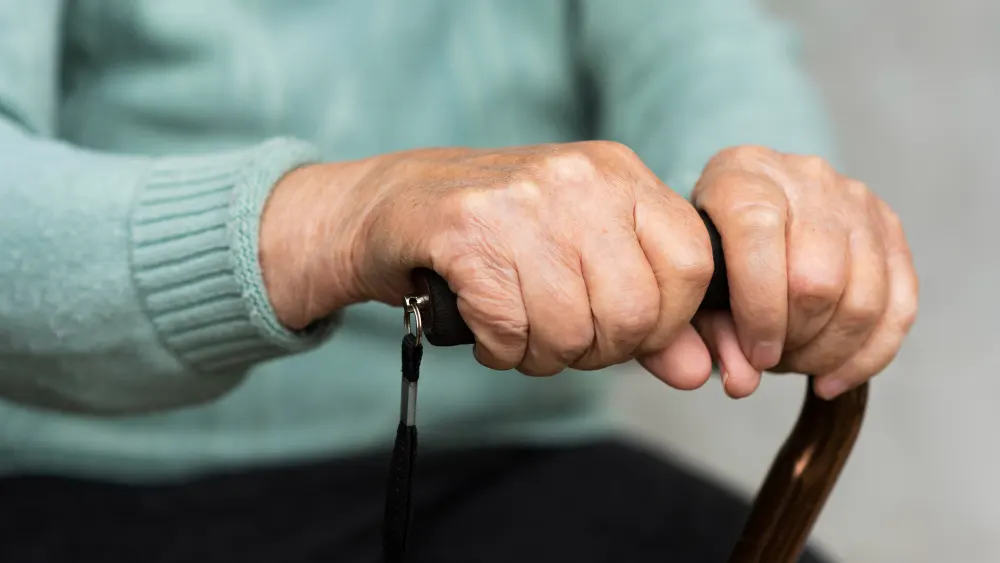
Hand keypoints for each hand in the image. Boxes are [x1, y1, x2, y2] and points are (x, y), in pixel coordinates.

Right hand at [261, 142, 717, 379]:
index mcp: (619, 174)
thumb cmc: (497, 236)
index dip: (667, 323)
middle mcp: (578, 178)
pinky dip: (500, 350)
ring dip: (543, 355)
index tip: (625, 333)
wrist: (390, 206)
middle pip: (634, 310)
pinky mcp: (465, 230)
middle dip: (597, 350)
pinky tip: (485, 327)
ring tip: (519, 332)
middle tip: (560, 339)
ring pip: (571, 328)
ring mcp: (521, 200)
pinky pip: (511, 330)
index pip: (691, 265)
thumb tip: (697, 372)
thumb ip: (649, 316)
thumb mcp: (584, 259)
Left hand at [677, 146, 917, 398]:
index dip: (759, 311)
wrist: (745, 200)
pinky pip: (900, 304)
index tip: (755, 354)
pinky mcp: (890, 226)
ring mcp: (855, 199)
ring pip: (864, 297)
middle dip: (796, 339)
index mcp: (743, 177)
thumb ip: (706, 330)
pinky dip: (869, 355)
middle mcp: (805, 179)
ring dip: (831, 352)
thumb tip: (743, 382)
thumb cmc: (712, 245)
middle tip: (774, 360)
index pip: (759, 239)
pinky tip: (833, 377)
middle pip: (818, 278)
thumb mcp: (693, 277)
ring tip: (799, 363)